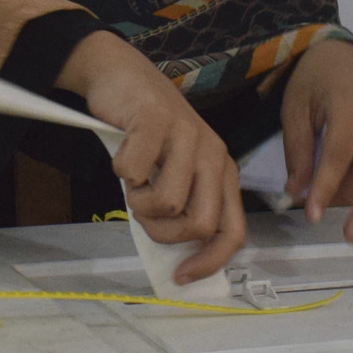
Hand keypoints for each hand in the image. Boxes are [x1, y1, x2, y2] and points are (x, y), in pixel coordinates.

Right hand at [57, 31, 247, 281]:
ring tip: (133, 179)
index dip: (209, 262)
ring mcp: (188, 135)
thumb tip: (176, 261)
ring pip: (166, 203)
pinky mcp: (157, 121)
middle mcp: (213, 154)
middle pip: (200, 224)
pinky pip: (133, 172)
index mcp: (222, 171)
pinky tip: (123, 153)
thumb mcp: (172, 172)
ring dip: (137, 201)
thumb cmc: (144, 132)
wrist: (119, 75)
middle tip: (143, 214)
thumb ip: (182, 207)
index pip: (233, 231)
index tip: (181, 277)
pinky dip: (119, 170)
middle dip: (163, 233)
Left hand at [281, 40, 352, 241]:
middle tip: (351, 235)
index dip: (326, 186)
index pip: (339, 154)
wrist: (340, 57)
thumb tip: (296, 191)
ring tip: (348, 230)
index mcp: (350, 107)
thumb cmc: (315, 78)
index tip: (311, 213)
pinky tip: (345, 210)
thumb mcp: (295, 107)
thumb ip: (297, 150)